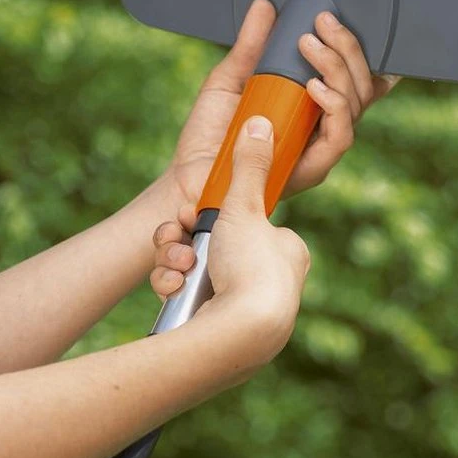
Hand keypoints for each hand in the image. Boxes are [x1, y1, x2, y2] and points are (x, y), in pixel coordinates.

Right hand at [152, 117, 309, 362]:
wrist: (240, 335)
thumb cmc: (251, 268)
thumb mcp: (245, 206)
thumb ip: (249, 165)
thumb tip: (261, 121)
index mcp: (284, 251)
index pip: (238, 222)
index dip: (206, 214)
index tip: (189, 211)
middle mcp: (269, 280)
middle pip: (209, 245)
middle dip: (181, 240)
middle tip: (176, 236)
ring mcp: (242, 306)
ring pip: (191, 269)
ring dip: (173, 261)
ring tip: (178, 265)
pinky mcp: (218, 329)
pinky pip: (185, 297)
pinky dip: (173, 288)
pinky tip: (173, 288)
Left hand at [166, 0, 399, 212]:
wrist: (187, 178)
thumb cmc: (209, 137)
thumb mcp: (229, 79)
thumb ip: (250, 45)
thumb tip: (264, 5)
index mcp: (309, 107)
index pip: (351, 77)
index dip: (358, 50)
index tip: (336, 20)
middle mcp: (321, 127)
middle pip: (360, 85)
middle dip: (346, 47)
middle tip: (322, 21)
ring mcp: (320, 149)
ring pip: (356, 105)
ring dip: (338, 69)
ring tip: (310, 46)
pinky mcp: (312, 169)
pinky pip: (340, 137)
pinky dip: (334, 107)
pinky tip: (314, 86)